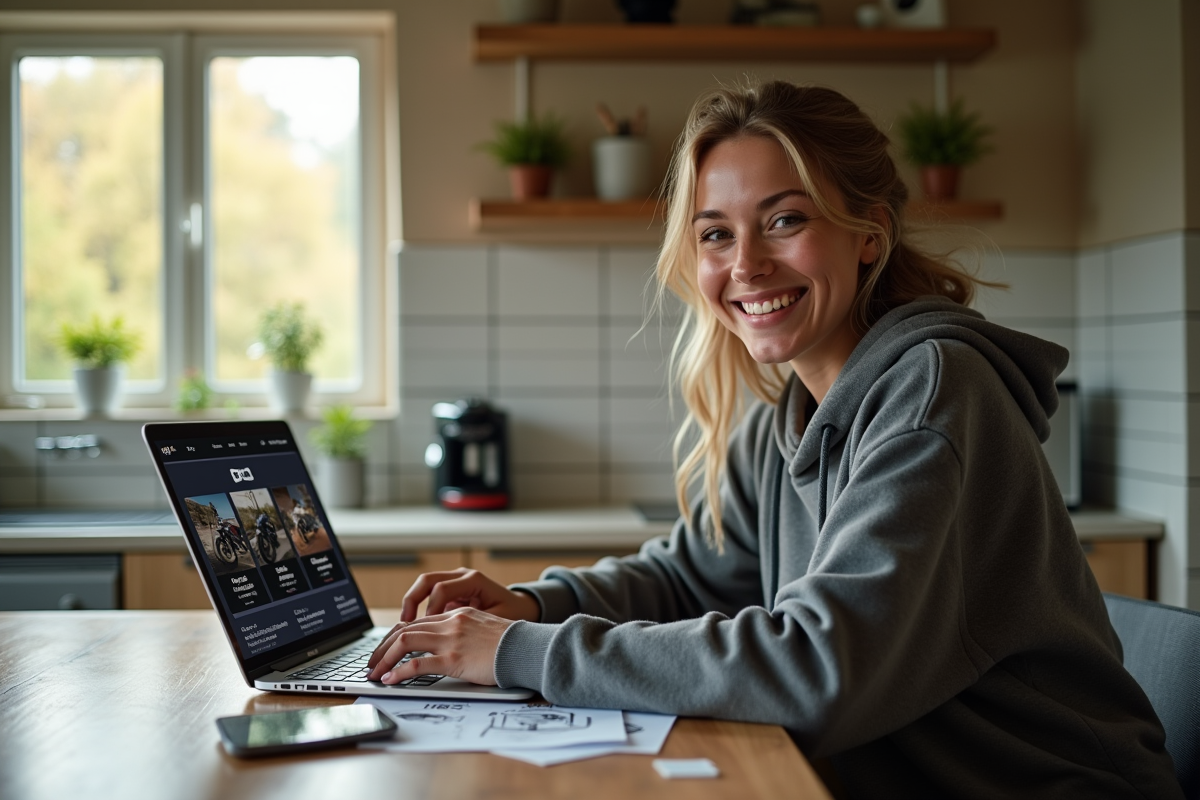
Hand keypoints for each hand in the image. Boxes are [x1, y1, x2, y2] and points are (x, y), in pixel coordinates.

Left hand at [365, 607, 513, 684]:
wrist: (529, 649)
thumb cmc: (513, 645)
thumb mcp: (485, 631)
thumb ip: (464, 634)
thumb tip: (449, 648)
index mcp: (458, 614)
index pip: (417, 621)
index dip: (395, 636)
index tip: (386, 650)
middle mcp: (451, 622)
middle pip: (404, 629)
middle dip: (382, 648)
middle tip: (372, 664)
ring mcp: (451, 639)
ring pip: (405, 642)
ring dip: (384, 659)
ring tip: (375, 673)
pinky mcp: (454, 659)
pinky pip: (418, 665)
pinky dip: (399, 672)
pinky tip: (391, 680)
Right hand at [397, 567, 540, 622]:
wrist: (522, 608)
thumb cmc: (513, 615)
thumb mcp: (497, 622)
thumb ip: (475, 628)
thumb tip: (454, 641)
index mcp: (474, 581)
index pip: (442, 589)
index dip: (430, 610)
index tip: (426, 630)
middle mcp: (462, 576)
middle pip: (426, 581)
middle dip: (411, 603)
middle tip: (403, 626)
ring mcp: (455, 580)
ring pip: (423, 585)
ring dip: (411, 605)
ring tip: (403, 627)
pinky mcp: (452, 590)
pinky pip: (428, 595)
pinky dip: (419, 608)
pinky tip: (414, 628)